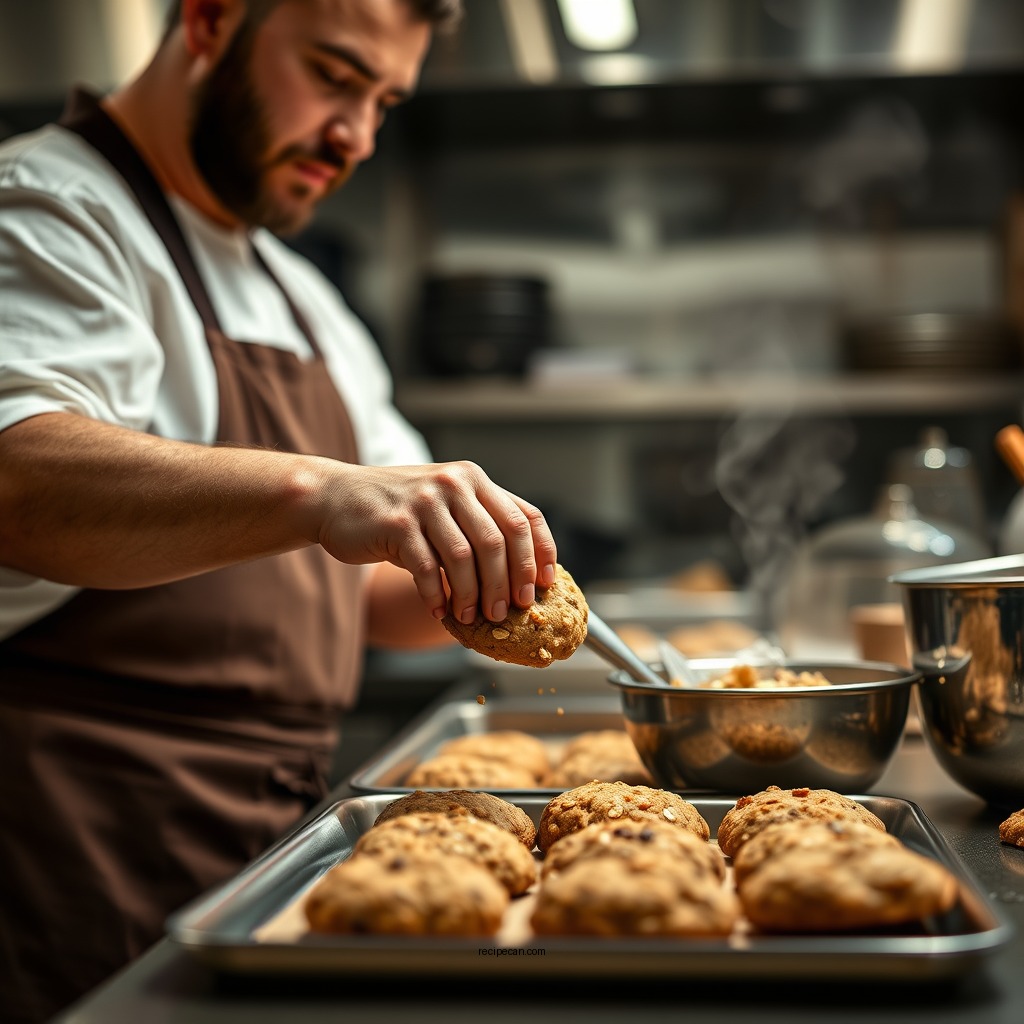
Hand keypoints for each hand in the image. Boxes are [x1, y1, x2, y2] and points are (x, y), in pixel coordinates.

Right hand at [316, 460, 557, 622]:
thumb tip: (519, 578)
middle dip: (509, 583)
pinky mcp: (396, 523)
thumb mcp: (443, 505)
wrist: (334, 497)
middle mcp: (454, 484)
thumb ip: (477, 526)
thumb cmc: (396, 509)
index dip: (541, 554)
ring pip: (465, 558)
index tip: (545, 586)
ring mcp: (425, 501)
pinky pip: (428, 568)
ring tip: (474, 617)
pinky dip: (438, 595)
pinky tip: (440, 610)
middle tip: (509, 611)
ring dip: (474, 595)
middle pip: (499, 541)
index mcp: (475, 480)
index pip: (525, 516)